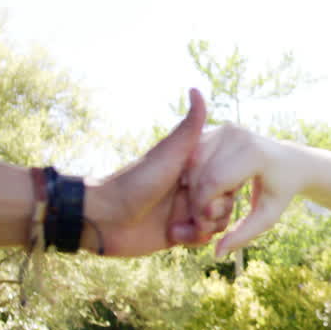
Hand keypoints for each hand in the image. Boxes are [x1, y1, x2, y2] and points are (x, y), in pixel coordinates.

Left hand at [86, 89, 234, 255]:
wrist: (104, 218)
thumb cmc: (136, 182)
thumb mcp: (169, 154)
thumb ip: (189, 126)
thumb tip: (197, 89)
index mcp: (192, 169)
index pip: (226, 178)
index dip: (225, 188)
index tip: (211, 193)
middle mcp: (191, 189)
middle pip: (225, 202)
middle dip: (216, 212)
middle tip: (197, 213)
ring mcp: (184, 211)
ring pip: (215, 223)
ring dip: (205, 228)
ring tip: (185, 227)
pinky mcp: (177, 234)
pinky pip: (200, 239)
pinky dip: (193, 240)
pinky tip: (175, 236)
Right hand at [184, 124, 306, 257]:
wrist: (289, 161)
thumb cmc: (279, 190)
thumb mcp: (267, 216)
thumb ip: (243, 235)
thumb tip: (216, 253)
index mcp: (253, 153)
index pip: (214, 182)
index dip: (203, 207)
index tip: (206, 225)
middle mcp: (237, 134)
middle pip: (198, 172)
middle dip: (195, 199)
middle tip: (206, 217)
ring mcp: (225, 128)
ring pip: (190, 162)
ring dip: (192, 187)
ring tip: (210, 201)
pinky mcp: (216, 128)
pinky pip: (192, 154)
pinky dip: (192, 174)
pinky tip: (206, 187)